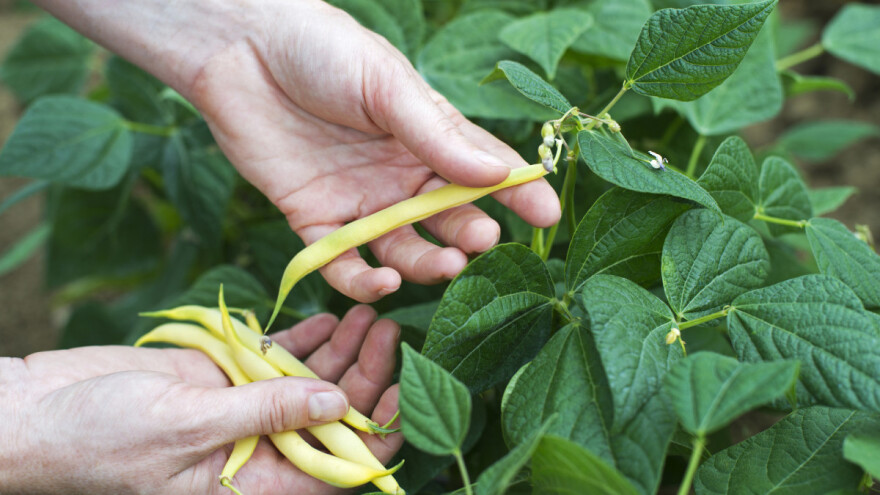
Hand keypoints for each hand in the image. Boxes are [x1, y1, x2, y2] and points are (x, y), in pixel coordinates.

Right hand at [0, 306, 401, 494]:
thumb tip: (335, 404)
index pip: (332, 467)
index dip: (372, 436)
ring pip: (308, 381)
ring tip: (369, 313)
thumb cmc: (101, 437)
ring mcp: (243, 406)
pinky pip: (276, 357)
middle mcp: (257, 447)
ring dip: (340, 350)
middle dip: (363, 377)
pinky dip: (303, 338)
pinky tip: (331, 317)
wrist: (43, 407)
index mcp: (254, 483)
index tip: (401, 394)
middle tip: (387, 333)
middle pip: (329, 415)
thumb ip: (265, 413)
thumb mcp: (188, 425)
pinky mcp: (226, 373)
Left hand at [185, 0, 560, 301]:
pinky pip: (343, 263)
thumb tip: (497, 172)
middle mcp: (399, 176)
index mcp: (426, 136)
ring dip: (424, 264)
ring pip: (402, 249)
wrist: (239, 49)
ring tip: (442, 266)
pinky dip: (361, 280)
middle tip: (481, 241)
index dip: (517, 192)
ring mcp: (360, 202)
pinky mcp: (314, 222)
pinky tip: (380, 282)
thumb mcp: (385, 84)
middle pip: (445, 218)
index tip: (547, 214)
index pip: (482, 170)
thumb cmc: (321, 50)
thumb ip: (435, 133)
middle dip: (468, 233)